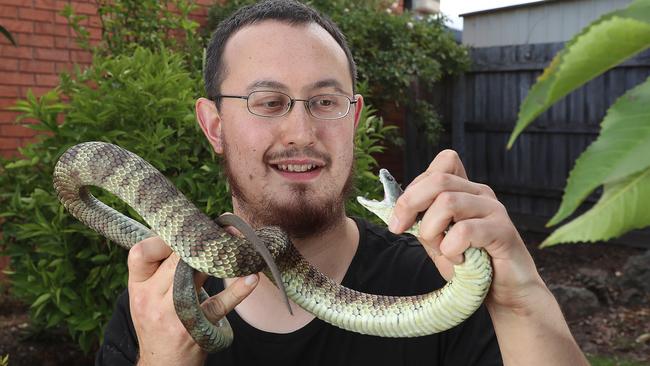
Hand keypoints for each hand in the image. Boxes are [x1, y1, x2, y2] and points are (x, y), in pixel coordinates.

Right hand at [128, 236, 257, 365]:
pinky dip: (239, 290)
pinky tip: (251, 277)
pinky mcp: (198, 326)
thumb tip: (189, 232)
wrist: (163, 364)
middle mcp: (152, 300)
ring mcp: (175, 314)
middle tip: (220, 230)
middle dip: (200, 242)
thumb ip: (160, 269)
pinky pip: (221, 303)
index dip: (164, 239)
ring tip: (237, 245)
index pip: (141, 253)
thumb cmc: (159, 322)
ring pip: (197, 274)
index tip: (186, 232)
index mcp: (138, 288)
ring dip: (220, 258)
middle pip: (176, 260)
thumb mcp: (148, 296)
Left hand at [388, 149, 544, 311]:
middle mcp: (480, 193)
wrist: (505, 292)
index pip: (443, 162)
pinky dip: (451, 248)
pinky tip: (459, 259)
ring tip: (441, 250)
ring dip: (432, 230)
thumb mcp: (437, 241)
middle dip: (410, 204)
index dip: (414, 186)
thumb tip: (398, 212)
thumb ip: (422, 222)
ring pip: (448, 202)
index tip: (398, 219)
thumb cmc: (470, 264)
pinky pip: (465, 230)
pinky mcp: (504, 231)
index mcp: (465, 190)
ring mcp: (494, 210)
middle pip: (439, 179)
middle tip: (400, 229)